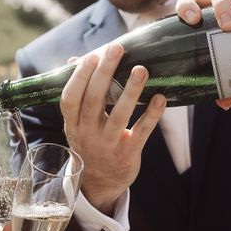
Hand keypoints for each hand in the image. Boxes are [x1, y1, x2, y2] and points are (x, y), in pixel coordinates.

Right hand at [60, 43, 165, 212]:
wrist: (99, 182)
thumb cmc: (89, 141)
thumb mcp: (77, 121)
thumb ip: (77, 92)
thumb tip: (75, 60)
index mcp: (72, 124)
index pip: (70, 98)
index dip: (79, 78)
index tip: (90, 57)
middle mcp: (86, 134)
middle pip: (93, 101)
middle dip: (105, 73)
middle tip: (117, 49)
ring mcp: (107, 145)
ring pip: (119, 116)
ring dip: (131, 91)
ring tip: (141, 69)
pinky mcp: (127, 154)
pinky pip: (141, 132)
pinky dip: (152, 115)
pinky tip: (160, 98)